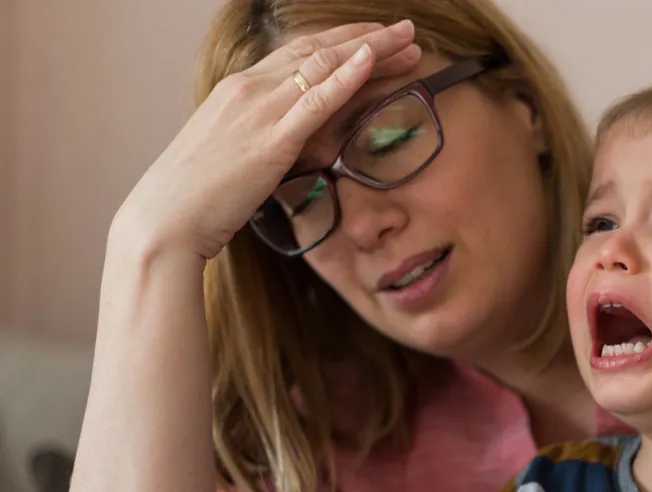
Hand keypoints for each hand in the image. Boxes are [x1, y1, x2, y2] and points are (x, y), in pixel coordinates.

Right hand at [111, 20, 420, 259]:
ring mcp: (259, 110)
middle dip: (366, 38)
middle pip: (318, 51)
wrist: (165, 221)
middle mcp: (249, 89)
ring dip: (370, 50)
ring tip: (408, 40)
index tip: (376, 41)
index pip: (299, 55)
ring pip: (323, 66)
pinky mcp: (270, 140)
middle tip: (406, 31)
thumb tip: (285, 146)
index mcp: (239, 90)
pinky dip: (346, 76)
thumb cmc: (195, 197)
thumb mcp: (231, 156)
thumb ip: (260, 141)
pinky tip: (371, 59)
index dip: (342, 45)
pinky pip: (315, 100)